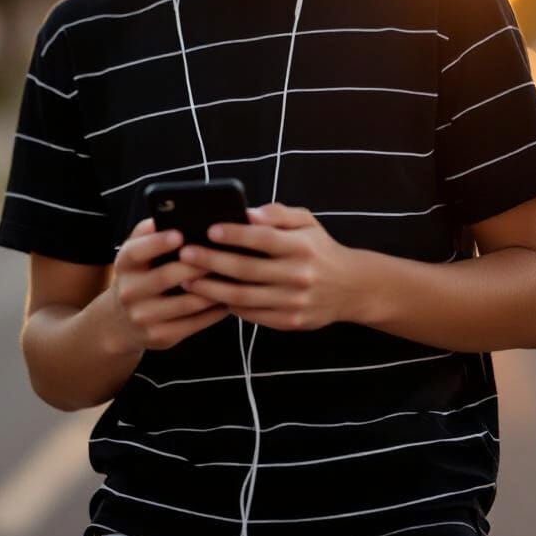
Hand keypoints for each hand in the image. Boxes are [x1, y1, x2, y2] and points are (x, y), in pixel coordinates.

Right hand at [110, 217, 230, 351]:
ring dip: (213, 289)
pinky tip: (229, 298)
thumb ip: (151, 232)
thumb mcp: (136, 252)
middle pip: (166, 276)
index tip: (180, 234)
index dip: (158, 243)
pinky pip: (195, 323)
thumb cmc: (139, 275)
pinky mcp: (161, 337)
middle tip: (223, 253)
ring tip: (234, 275)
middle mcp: (129, 291)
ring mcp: (144, 317)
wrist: (119, 322)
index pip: (137, 251)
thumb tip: (176, 211)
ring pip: (187, 302)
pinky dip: (215, 310)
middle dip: (197, 265)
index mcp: (125, 264)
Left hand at [179, 202, 357, 330]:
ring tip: (187, 279)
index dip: (235, 234)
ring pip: (244, 297)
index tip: (209, 229)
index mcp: (302, 246)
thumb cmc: (319, 249)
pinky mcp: (290, 322)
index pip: (264, 238)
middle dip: (212, 261)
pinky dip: (229, 306)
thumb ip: (278, 214)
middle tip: (185, 254)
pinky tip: (210, 296)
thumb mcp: (307, 222)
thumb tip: (248, 212)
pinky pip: (252, 315)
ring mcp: (294, 302)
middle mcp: (299, 275)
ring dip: (212, 288)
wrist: (351, 287)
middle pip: (247, 269)